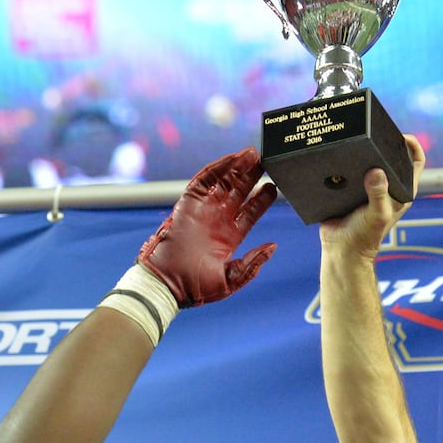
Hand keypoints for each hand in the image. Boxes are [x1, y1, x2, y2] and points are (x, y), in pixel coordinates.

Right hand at [137, 147, 277, 306]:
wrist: (168, 285)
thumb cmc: (195, 288)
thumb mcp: (231, 280)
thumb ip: (252, 264)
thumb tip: (272, 247)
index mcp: (228, 238)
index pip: (249, 213)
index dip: (261, 199)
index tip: (274, 186)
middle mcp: (216, 221)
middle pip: (238, 192)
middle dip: (252, 177)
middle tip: (267, 162)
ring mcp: (202, 211)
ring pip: (223, 182)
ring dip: (237, 168)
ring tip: (253, 154)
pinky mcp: (187, 204)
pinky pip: (204, 181)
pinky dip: (217, 168)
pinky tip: (232, 159)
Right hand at [318, 134, 425, 258]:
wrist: (340, 249)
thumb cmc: (365, 236)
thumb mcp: (377, 214)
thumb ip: (379, 194)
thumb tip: (377, 171)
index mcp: (401, 191)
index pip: (415, 161)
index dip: (412, 145)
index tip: (400, 135)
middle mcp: (386, 186)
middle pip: (391, 157)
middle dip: (384, 144)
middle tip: (372, 135)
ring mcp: (368, 187)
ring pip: (369, 161)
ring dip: (363, 152)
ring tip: (354, 142)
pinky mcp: (350, 189)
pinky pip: (349, 170)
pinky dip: (345, 162)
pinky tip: (338, 156)